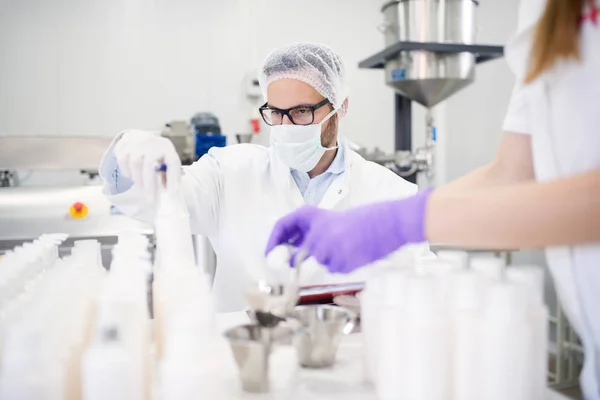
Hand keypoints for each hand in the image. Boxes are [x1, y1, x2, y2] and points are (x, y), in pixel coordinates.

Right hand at [113, 130, 181, 195]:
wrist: (138, 137)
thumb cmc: (156, 154)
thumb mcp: (165, 161)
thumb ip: (168, 174)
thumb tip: (169, 193)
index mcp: (166, 147)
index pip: (172, 163)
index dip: (173, 179)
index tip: (173, 194)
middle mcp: (152, 143)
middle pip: (149, 164)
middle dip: (150, 184)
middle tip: (151, 199)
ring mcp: (136, 142)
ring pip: (135, 163)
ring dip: (138, 179)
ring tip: (141, 186)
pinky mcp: (123, 145)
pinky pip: (122, 161)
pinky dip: (127, 172)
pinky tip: (131, 175)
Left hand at [265, 190, 431, 273]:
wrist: (391, 222)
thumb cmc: (365, 220)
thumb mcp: (333, 220)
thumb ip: (313, 233)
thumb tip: (291, 256)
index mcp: (314, 215)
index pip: (282, 225)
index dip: (273, 241)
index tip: (270, 254)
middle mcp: (317, 231)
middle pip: (299, 256)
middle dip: (301, 263)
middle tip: (305, 266)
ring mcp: (329, 248)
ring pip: (319, 264)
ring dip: (329, 261)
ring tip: (347, 248)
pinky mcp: (342, 262)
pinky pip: (334, 270)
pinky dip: (342, 266)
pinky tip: (355, 254)